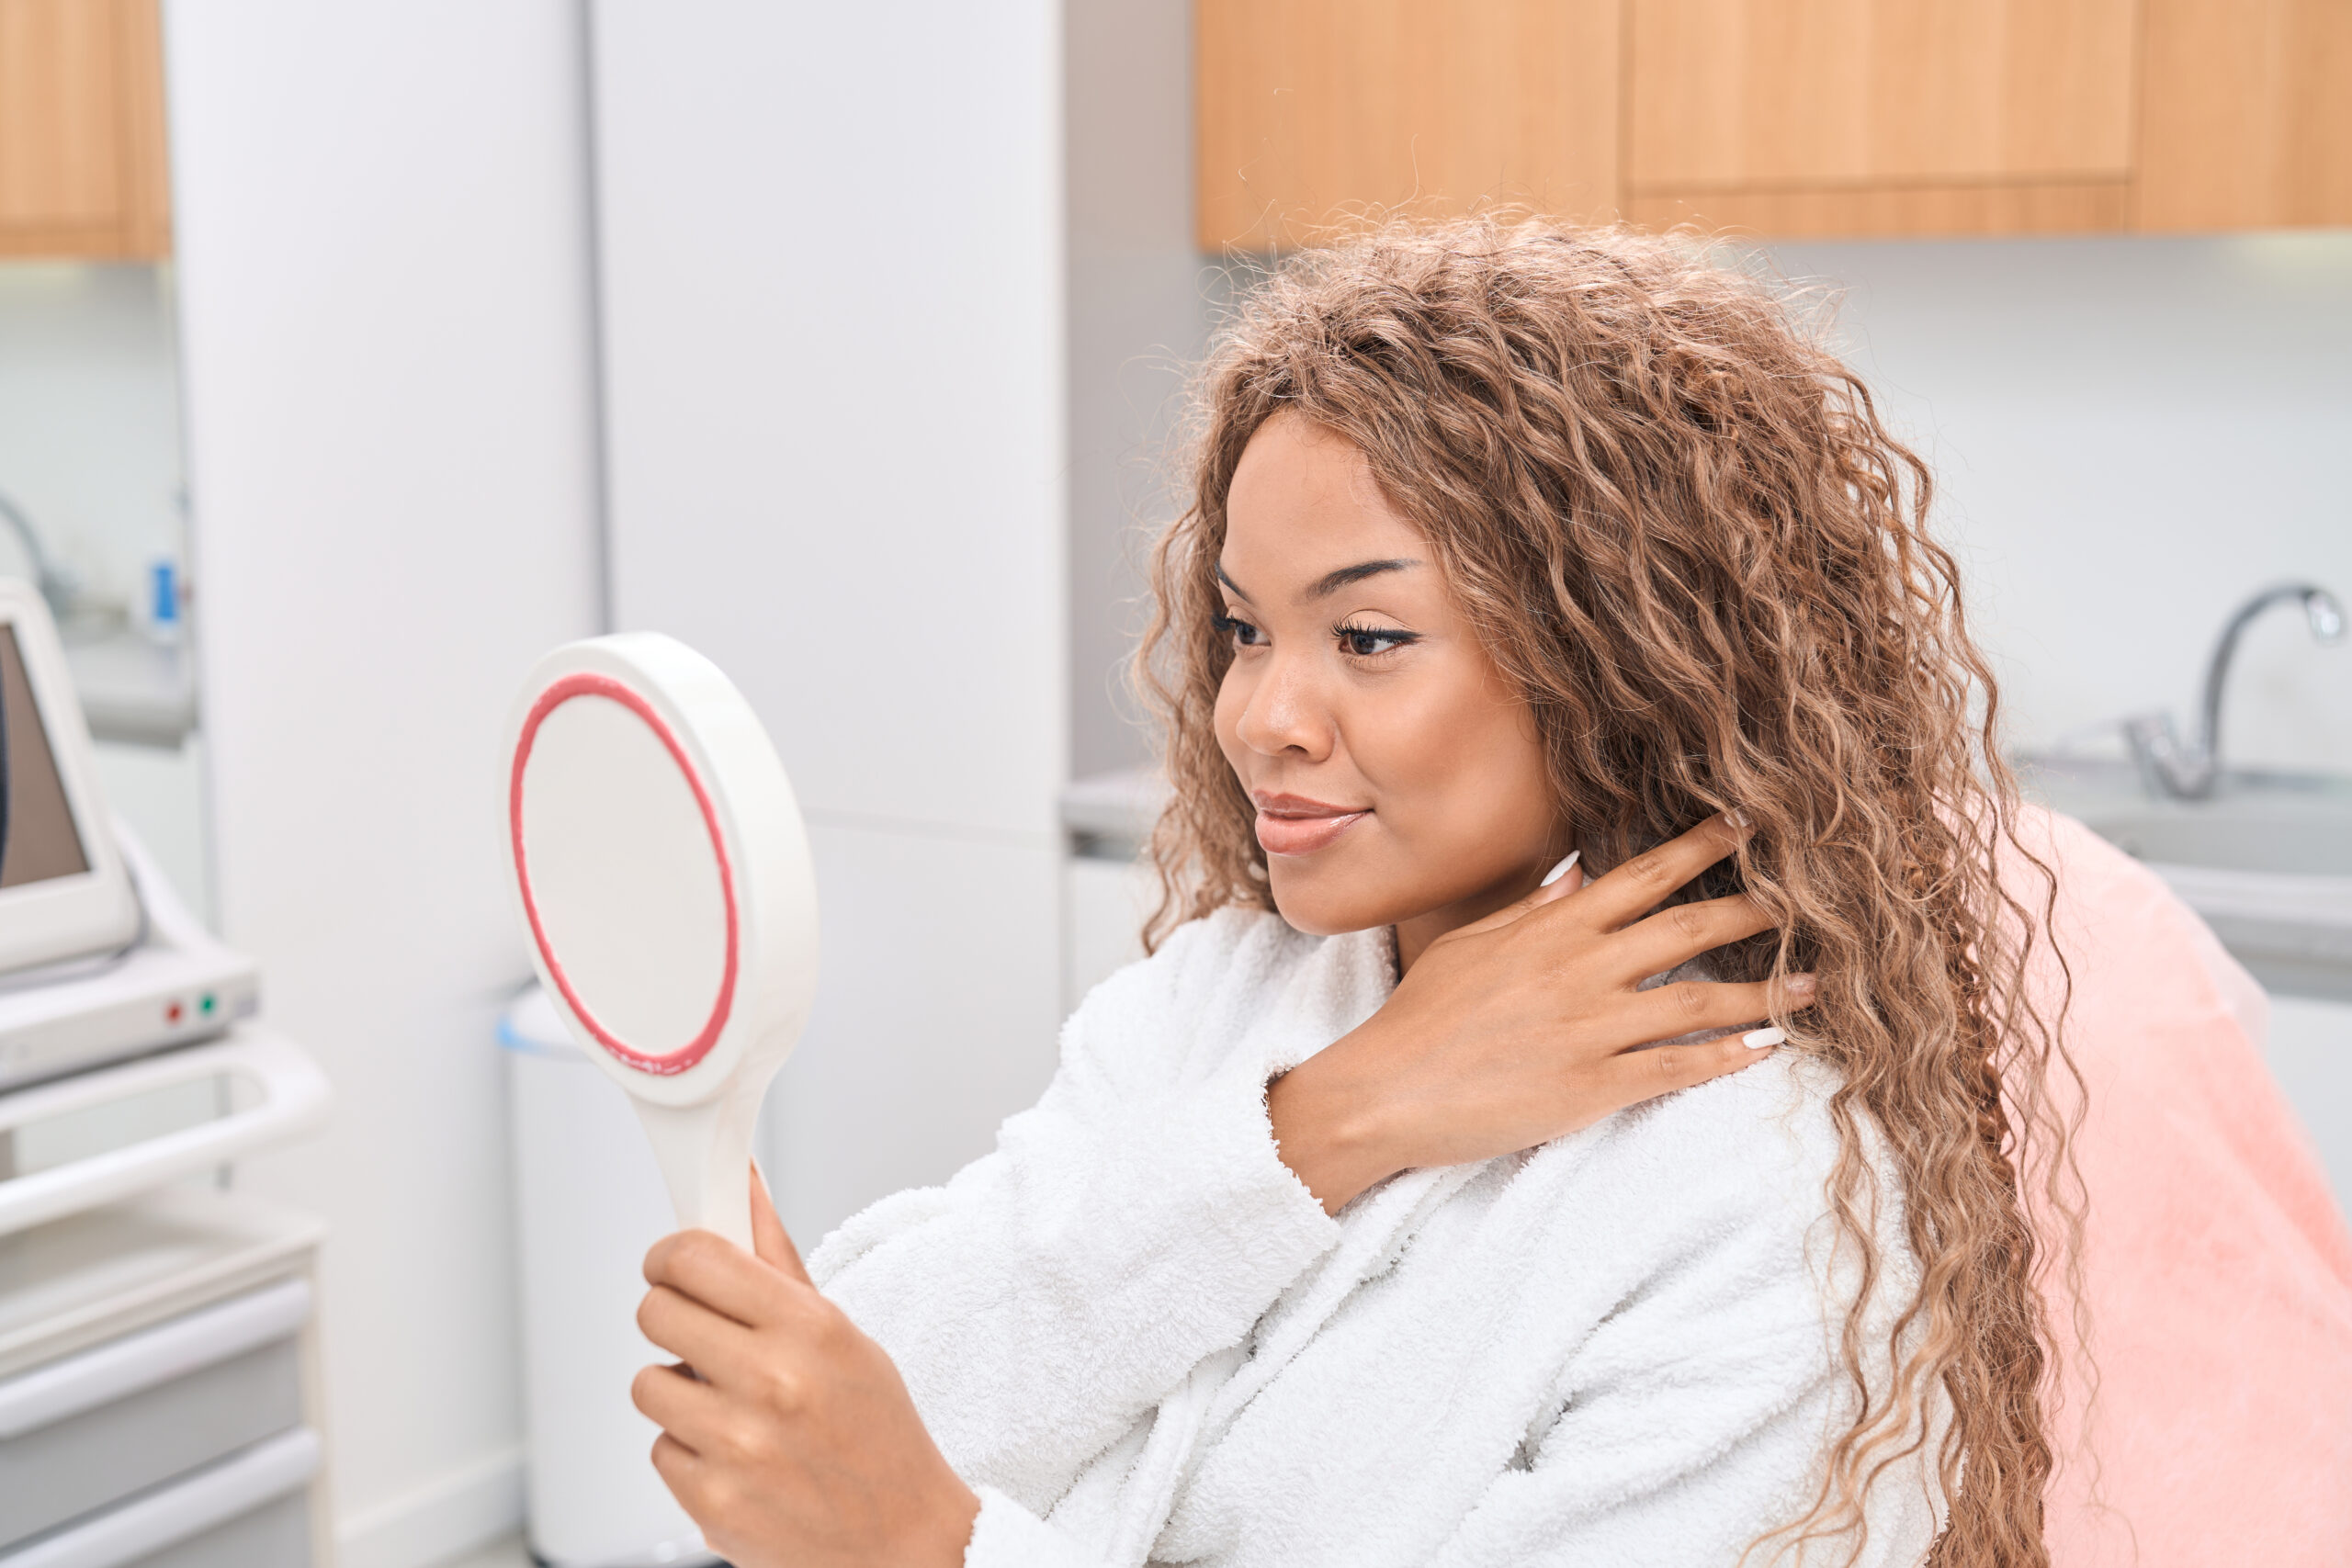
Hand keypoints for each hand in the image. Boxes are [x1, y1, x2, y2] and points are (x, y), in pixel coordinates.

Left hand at [633, 1170, 980, 1567]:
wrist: (902, 1540)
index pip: (694, 1257)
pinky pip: (659, 1448)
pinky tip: (736, 1457)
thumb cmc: (875, 1431)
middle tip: (703, 1336)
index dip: (670, 1256)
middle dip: (672, 1318)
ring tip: (731, 1407)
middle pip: (655, 1312)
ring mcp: (738, 1446)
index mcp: (809, 1326)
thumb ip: (777, 1261)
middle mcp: (772, 1381)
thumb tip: (740, 1183)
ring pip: (647, 1384)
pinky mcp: (712, 1503)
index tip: (673, 1265)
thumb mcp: (842, 1334)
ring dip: (679, 1392)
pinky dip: (689, 1452)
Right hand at [1269, 814, 1812, 1212]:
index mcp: (1552, 930)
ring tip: (1816, 982)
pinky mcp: (1591, 1086)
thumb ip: (1531, 910)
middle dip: (1756, 909)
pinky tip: (1764, 1050)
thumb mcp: (1471, 946)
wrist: (1385, 1091)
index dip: (1700, 848)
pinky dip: (1722, 1057)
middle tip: (1818, 895)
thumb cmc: (1422, 1018)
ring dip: (1763, 991)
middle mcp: (1579, 970)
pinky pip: (1674, 1067)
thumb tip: (1575, 874)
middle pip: (1686, 929)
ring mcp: (1589, 1028)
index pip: (1641, 876)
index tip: (1747, 823)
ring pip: (1696, 1001)